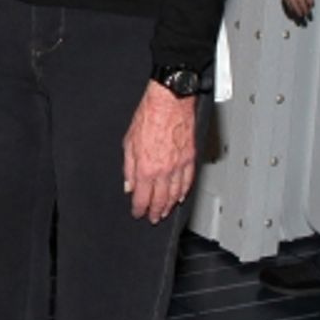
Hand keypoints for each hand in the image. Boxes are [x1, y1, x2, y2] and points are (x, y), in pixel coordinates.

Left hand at [122, 80, 196, 222]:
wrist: (170, 101)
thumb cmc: (149, 116)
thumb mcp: (128, 142)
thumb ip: (128, 167)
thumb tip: (128, 184)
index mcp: (146, 167)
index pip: (142, 197)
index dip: (139, 208)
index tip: (137, 213)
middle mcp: (163, 170)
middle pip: (160, 199)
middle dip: (155, 211)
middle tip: (152, 217)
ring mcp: (179, 165)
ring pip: (175, 193)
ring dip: (169, 205)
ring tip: (164, 211)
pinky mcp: (190, 158)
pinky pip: (188, 181)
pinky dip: (184, 191)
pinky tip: (180, 196)